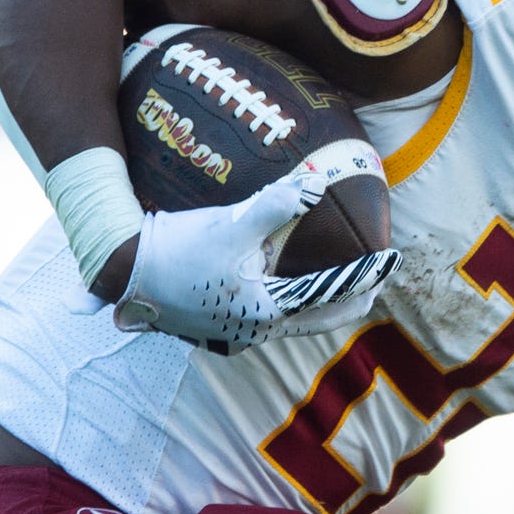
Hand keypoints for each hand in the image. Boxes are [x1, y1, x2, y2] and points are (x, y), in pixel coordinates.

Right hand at [106, 168, 400, 353]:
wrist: (123, 269)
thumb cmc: (179, 247)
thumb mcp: (232, 223)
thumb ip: (277, 204)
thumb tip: (317, 181)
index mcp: (266, 311)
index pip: (331, 297)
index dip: (364, 277)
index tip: (389, 262)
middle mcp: (255, 330)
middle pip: (319, 320)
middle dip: (350, 299)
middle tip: (376, 281)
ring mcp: (235, 332)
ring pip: (294, 322)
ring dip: (321, 305)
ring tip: (342, 285)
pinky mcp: (218, 325)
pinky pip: (269, 318)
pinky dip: (292, 304)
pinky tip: (289, 286)